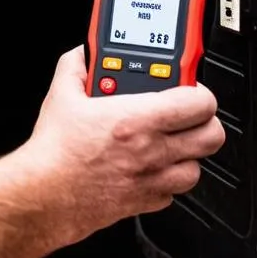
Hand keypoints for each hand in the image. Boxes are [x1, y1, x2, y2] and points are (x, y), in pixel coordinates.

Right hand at [21, 47, 224, 246]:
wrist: (44, 194)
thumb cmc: (54, 151)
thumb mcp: (60, 95)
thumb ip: (75, 66)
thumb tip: (82, 54)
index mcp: (138, 119)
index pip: (201, 103)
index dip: (200, 92)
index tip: (187, 87)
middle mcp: (153, 151)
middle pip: (212, 135)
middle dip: (203, 121)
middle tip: (185, 115)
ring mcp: (152, 180)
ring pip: (197, 167)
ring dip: (187, 154)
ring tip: (168, 142)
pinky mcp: (144, 203)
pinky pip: (173, 193)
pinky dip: (166, 180)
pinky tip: (148, 168)